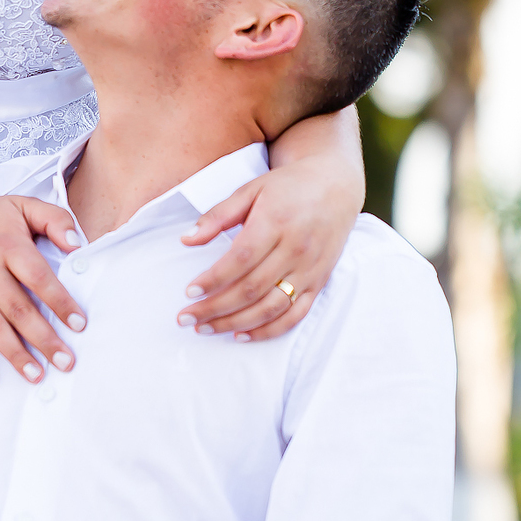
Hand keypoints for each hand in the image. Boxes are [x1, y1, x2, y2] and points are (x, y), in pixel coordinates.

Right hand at [0, 191, 85, 386]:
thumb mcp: (22, 206)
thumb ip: (55, 220)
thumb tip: (78, 245)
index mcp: (7, 246)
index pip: (37, 277)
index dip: (59, 302)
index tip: (79, 324)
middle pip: (17, 309)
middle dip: (43, 339)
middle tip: (66, 361)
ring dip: (14, 354)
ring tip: (37, 375)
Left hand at [177, 158, 358, 341]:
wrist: (335, 185)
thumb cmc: (287, 187)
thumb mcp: (250, 190)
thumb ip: (217, 216)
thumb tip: (186, 239)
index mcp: (275, 222)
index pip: (240, 259)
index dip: (213, 279)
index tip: (189, 292)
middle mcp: (295, 249)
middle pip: (251, 289)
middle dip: (214, 308)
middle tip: (186, 318)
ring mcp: (309, 269)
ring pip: (270, 307)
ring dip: (235, 323)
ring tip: (206, 328)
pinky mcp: (318, 282)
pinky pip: (294, 315)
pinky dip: (268, 330)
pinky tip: (242, 335)